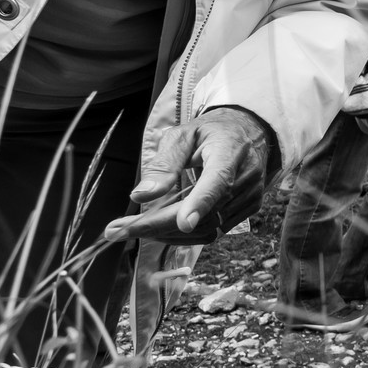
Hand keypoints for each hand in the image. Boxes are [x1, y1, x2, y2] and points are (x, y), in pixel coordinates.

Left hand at [105, 107, 276, 244]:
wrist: (249, 132)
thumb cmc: (211, 132)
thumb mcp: (183, 135)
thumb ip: (164, 164)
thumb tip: (140, 195)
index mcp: (230, 152)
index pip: (217, 181)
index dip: (200, 203)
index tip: (182, 223)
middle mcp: (245, 178)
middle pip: (204, 213)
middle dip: (158, 226)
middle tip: (117, 229)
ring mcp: (250, 197)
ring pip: (208, 228)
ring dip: (168, 234)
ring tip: (135, 228)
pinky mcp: (248, 210)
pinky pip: (214, 232)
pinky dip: (185, 235)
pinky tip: (162, 227)